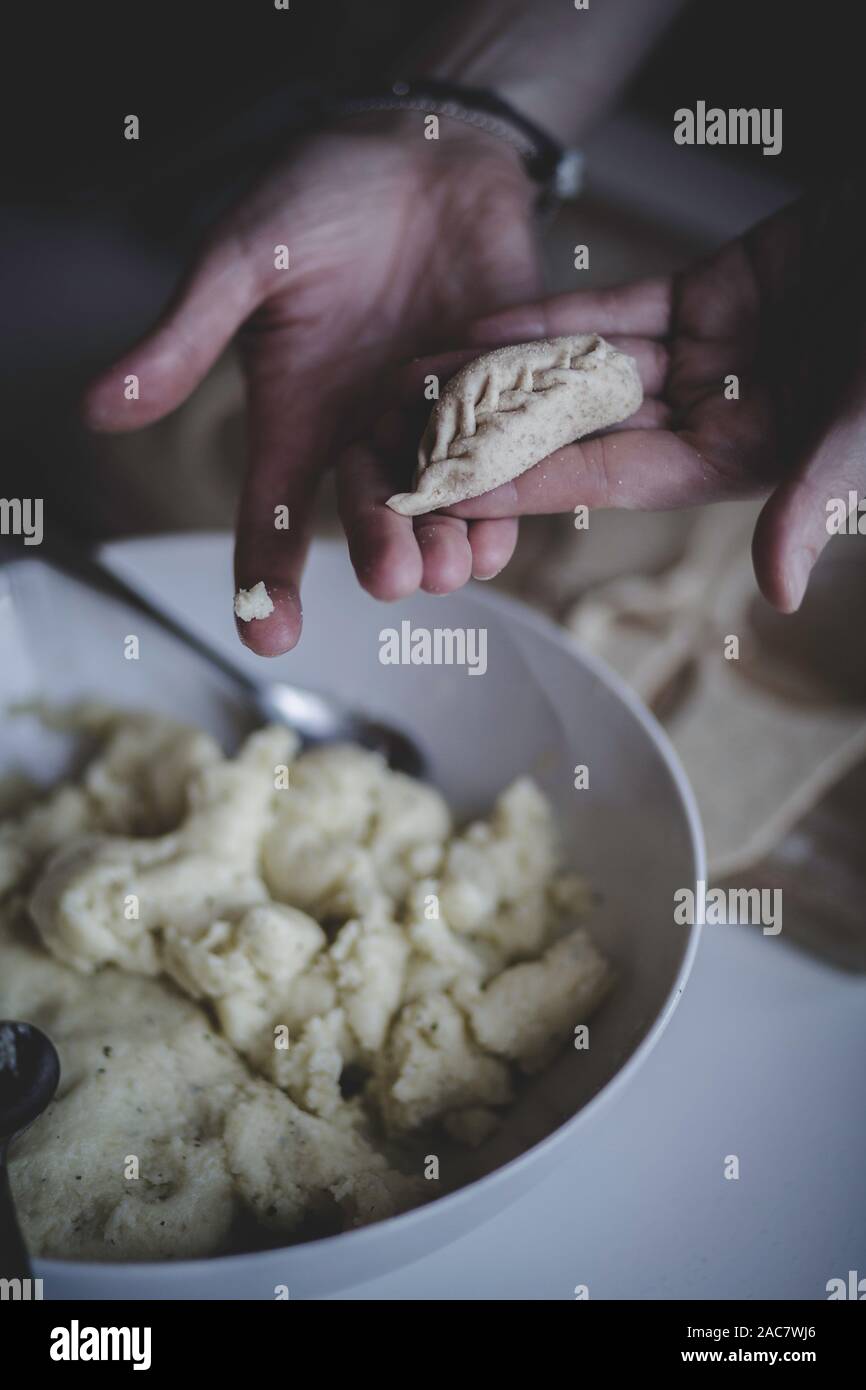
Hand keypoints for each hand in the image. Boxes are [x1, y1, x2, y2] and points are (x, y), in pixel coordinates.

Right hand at [82, 116, 540, 652]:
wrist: (425, 152)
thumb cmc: (318, 199)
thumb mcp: (242, 261)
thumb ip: (186, 338)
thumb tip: (96, 408)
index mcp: (298, 419)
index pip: (273, 515)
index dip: (266, 578)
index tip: (267, 635)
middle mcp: (366, 437)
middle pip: (369, 517)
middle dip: (380, 550)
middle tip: (393, 578)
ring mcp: (437, 425)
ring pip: (443, 506)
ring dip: (450, 542)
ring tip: (452, 565)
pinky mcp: (502, 399)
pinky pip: (509, 462)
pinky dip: (510, 495)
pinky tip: (509, 530)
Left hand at [354, 183, 865, 612]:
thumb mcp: (862, 422)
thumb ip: (813, 497)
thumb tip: (777, 595)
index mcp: (738, 459)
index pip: (607, 477)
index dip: (527, 484)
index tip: (450, 495)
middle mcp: (712, 416)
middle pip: (581, 429)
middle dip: (496, 435)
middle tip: (405, 442)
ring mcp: (706, 356)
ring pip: (584, 369)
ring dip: (507, 373)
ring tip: (420, 382)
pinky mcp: (709, 294)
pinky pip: (614, 312)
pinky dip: (552, 319)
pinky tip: (484, 326)